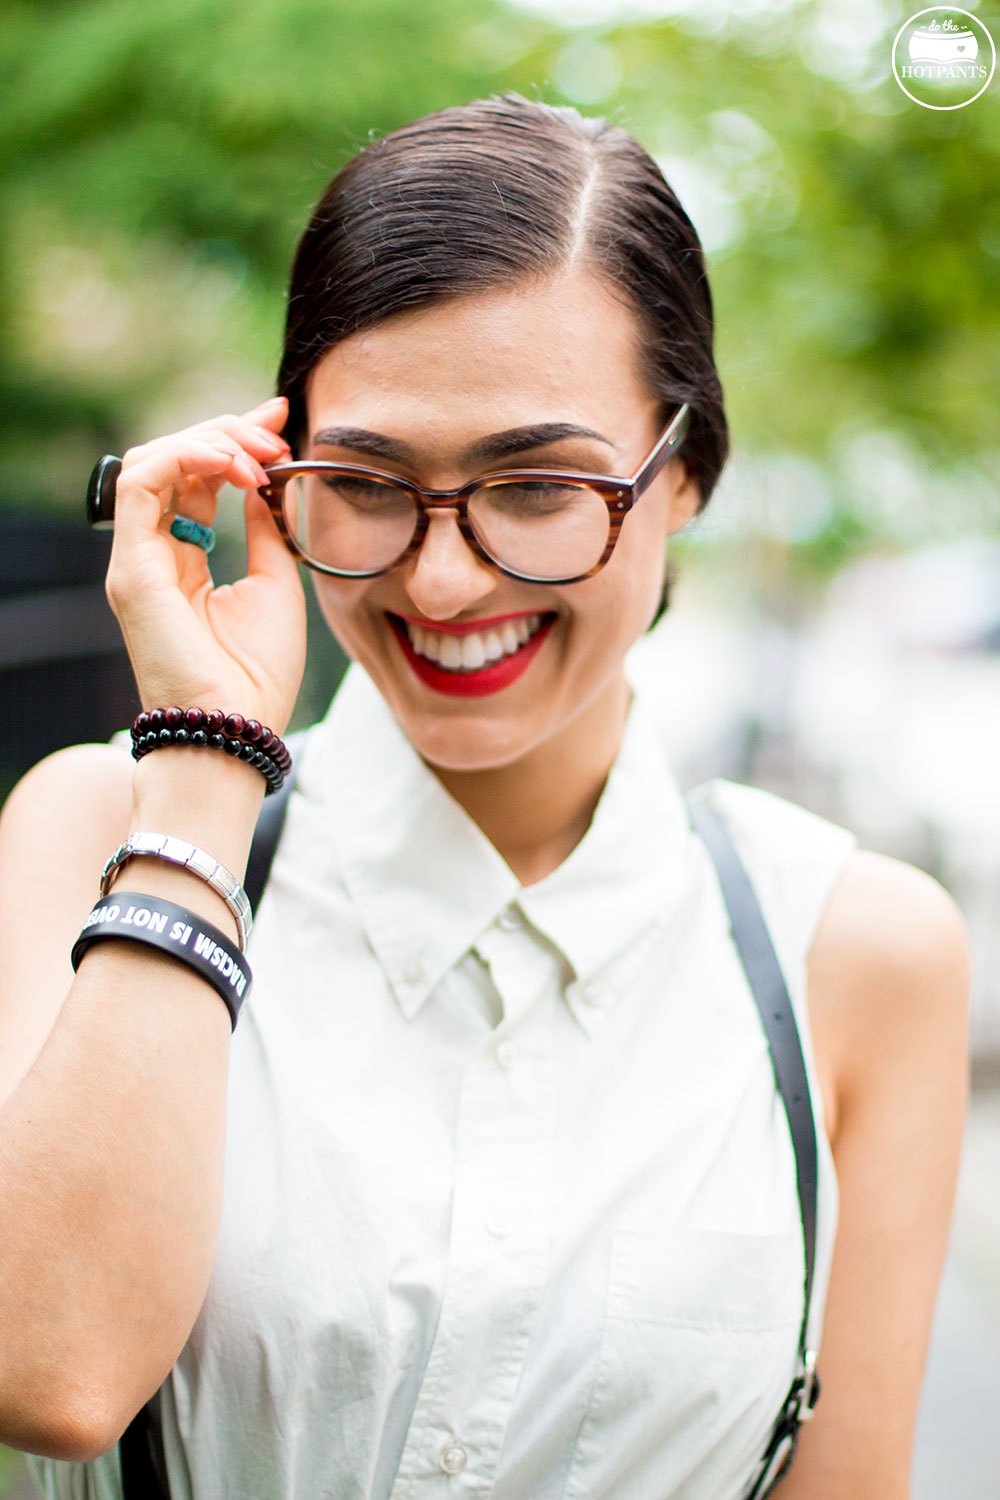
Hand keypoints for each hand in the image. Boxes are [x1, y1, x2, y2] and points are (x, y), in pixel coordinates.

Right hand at [105, 397, 306, 731]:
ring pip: (152, 461)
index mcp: (183, 562)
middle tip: (276, 430)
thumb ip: (265, 530)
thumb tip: (266, 482)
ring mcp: (137, 561)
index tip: (280, 418)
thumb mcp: (276, 584)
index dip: (233, 439)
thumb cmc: (258, 674)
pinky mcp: (132, 568)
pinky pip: (142, 483)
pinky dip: (188, 459)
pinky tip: (235, 468)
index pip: (195, 479)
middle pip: (172, 462)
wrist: (240, 727)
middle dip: (226, 431)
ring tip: (260, 454)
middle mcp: (153, 556)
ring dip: (210, 442)